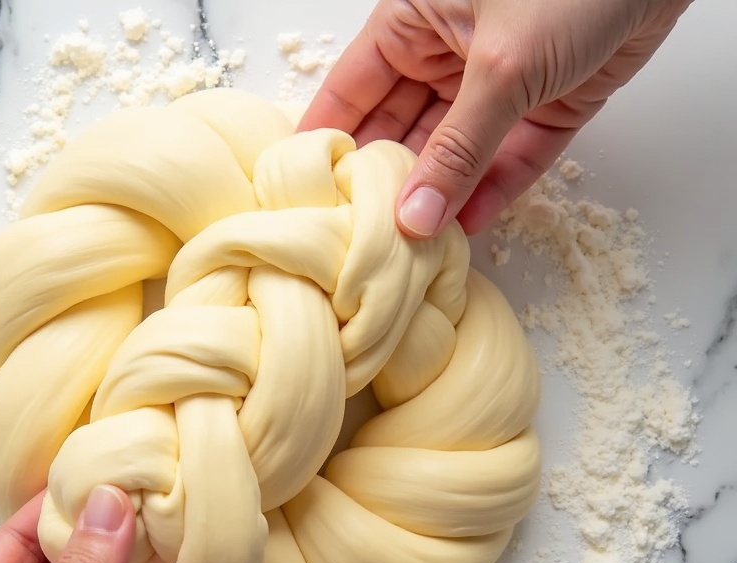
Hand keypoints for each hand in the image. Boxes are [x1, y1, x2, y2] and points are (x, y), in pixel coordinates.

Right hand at [299, 0, 691, 236]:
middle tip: (361, 241)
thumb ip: (456, 149)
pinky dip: (491, 192)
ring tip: (412, 250)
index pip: (350, 92)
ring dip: (438, 198)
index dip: (326, 143)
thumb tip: (413, 218)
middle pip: (398, 131)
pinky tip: (466, 231)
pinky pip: (508, 159)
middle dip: (383, 183)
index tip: (306, 200)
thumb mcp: (501, 66)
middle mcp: (444, 55)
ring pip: (454, 153)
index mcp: (411, 24)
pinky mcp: (545, 106)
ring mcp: (495, 83)